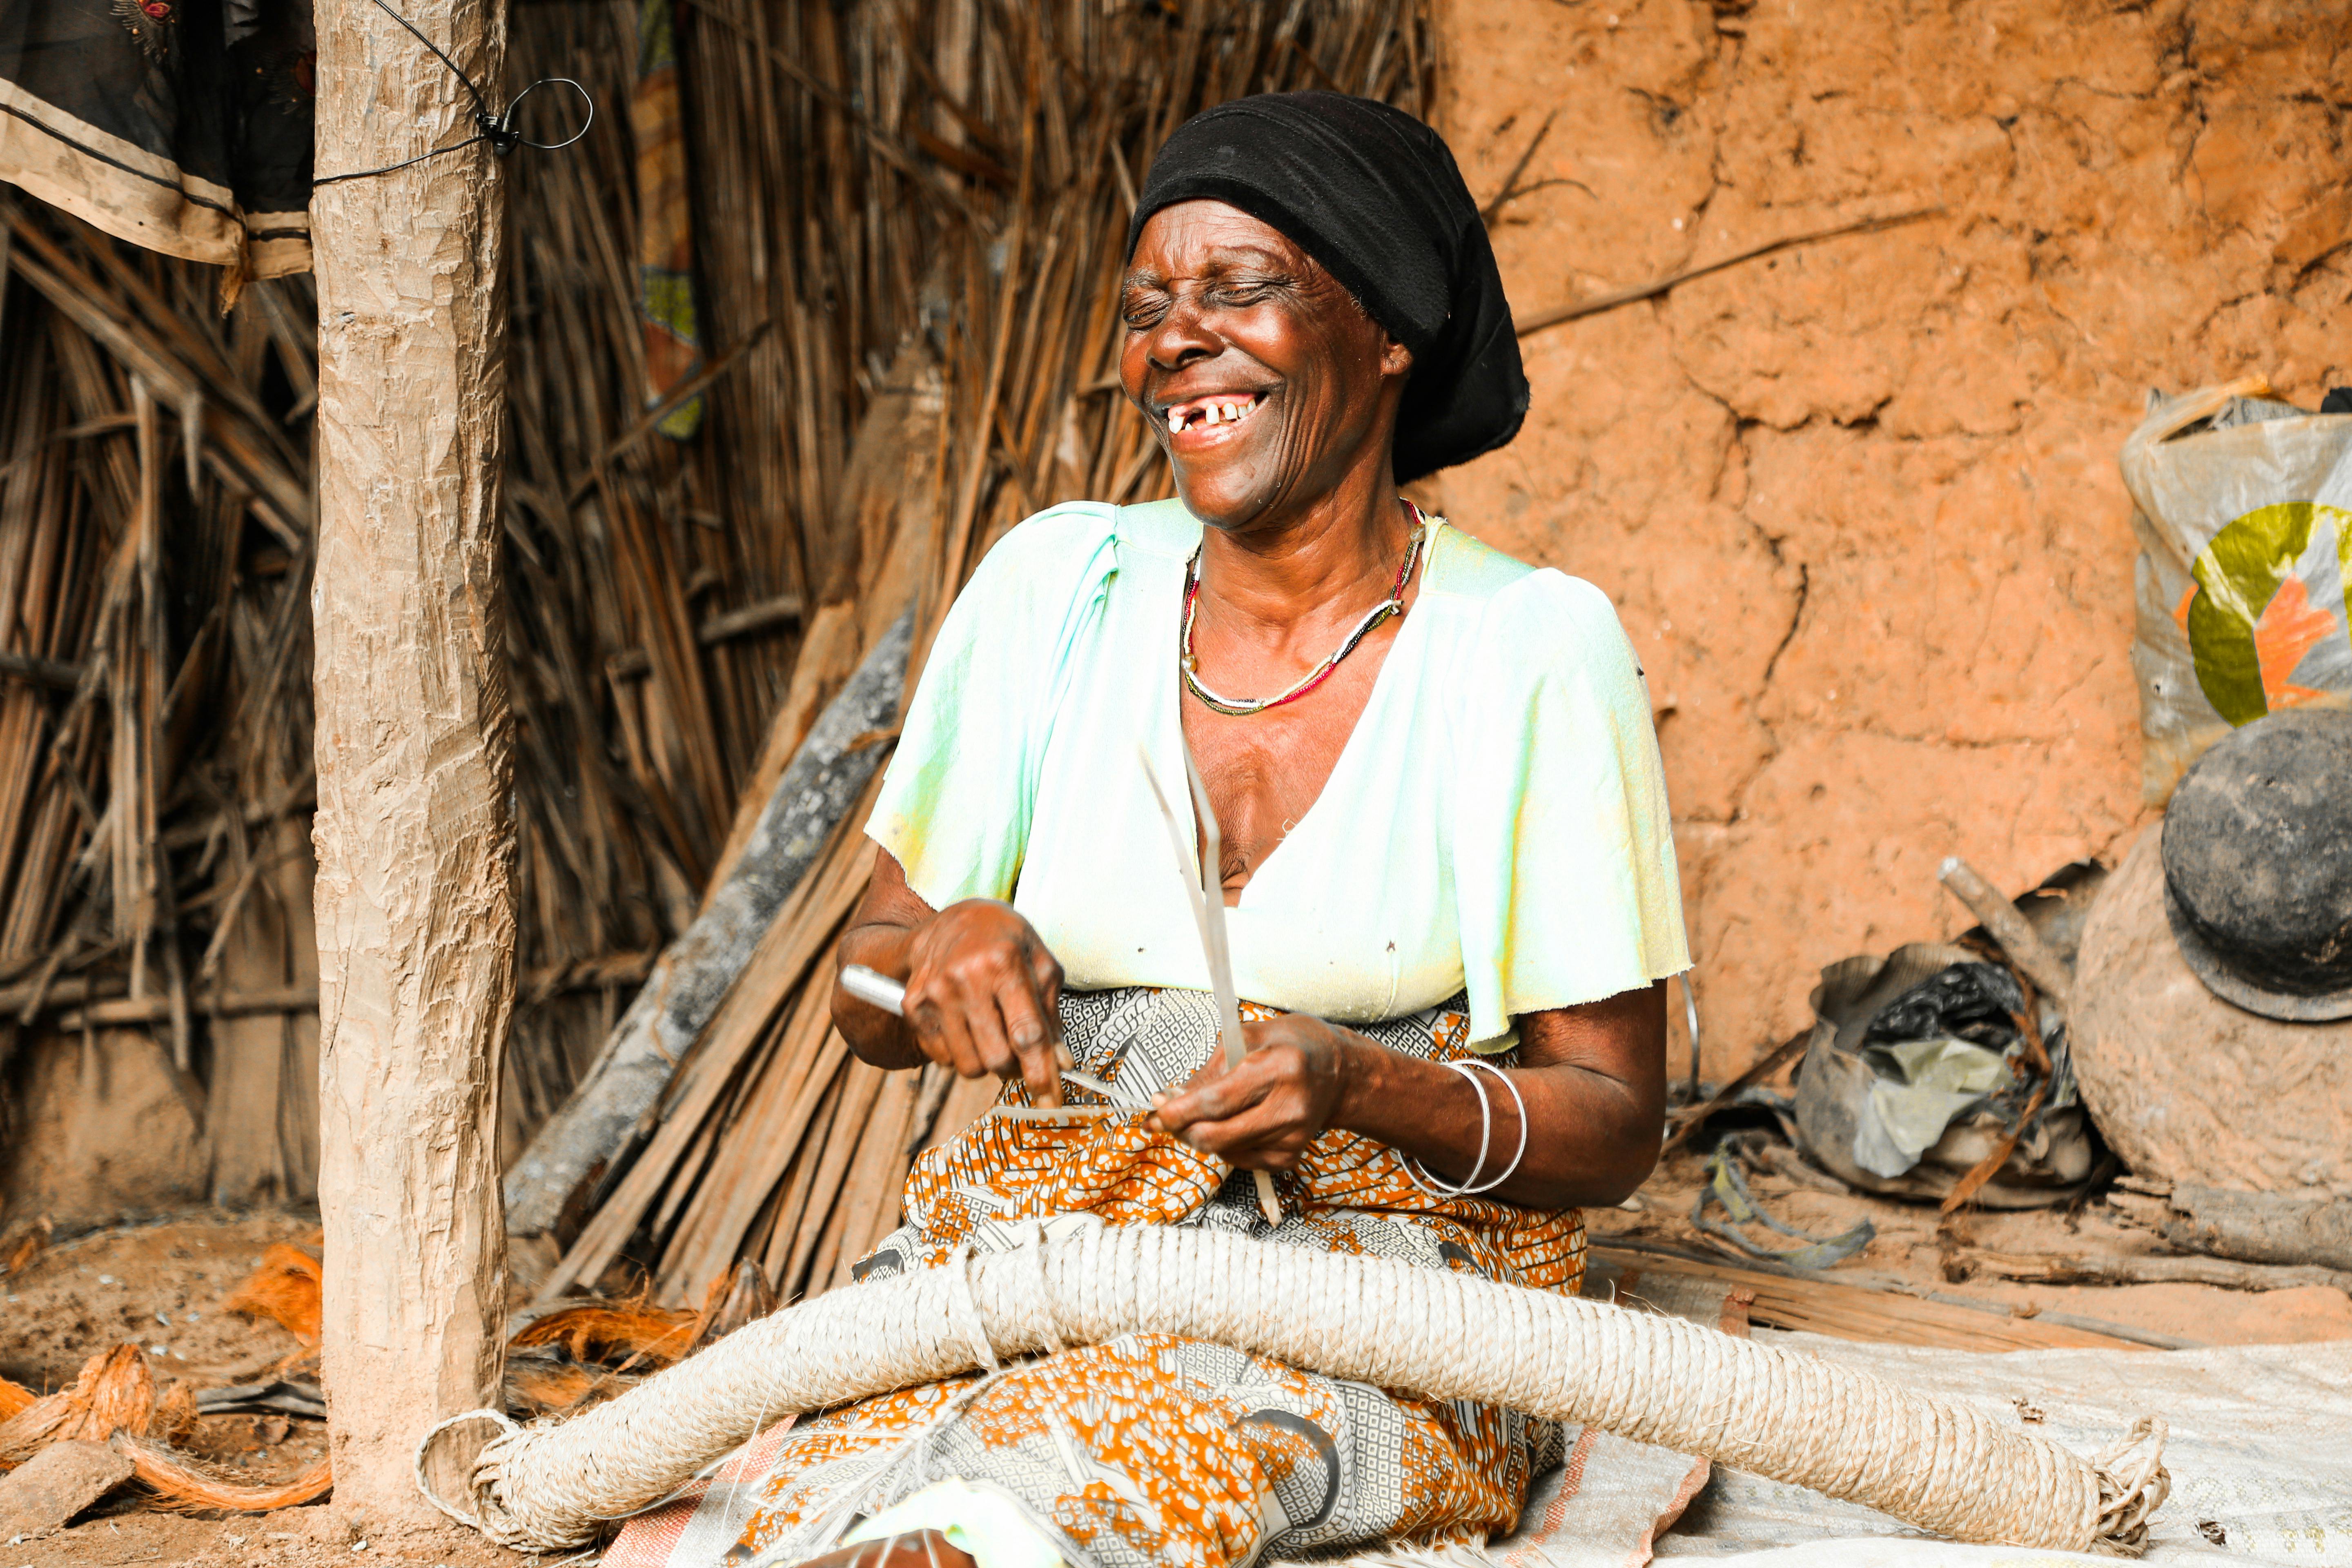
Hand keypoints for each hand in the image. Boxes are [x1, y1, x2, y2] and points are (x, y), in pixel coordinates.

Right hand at [901, 899, 1068, 1104]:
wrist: (952, 920)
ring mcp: (935, 993)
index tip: (1052, 1102)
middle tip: (1023, 1057)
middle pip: (996, 1058)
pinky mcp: (913, 1006)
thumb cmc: (1006, 942)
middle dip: (1016, 1068)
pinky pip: (942, 1059)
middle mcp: (966, 978)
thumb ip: (1052, 1013)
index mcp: (1004, 962)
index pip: (1027, 1033)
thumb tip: (1061, 1063)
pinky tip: (968, 1026)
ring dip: (987, 1062)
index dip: (1042, 1073)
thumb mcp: (1041, 963)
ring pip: (968, 1066)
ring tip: (993, 1034)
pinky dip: (961, 1054)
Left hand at [1146, 1014, 1358, 1169]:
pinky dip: (1226, 1146)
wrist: (1339, 1073)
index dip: (1179, 1112)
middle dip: (1182, 1130)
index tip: (1154, 1114)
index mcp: (1279, 1067)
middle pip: (1218, 1135)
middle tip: (1166, 1118)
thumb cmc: (1292, 1046)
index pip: (1218, 1100)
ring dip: (1201, 1137)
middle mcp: (1290, 1106)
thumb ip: (1209, 1069)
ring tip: (1202, 1115)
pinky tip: (1233, 1124)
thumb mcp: (1249, 1036)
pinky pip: (1241, 1161)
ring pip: (1225, 1152)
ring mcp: (1293, 1136)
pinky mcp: (1291, 1156)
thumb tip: (1169, 1099)